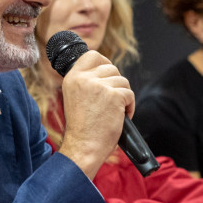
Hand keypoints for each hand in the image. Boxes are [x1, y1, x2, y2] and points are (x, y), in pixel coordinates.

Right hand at [57, 50, 134, 178]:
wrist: (83, 147)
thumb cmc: (82, 128)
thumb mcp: (76, 97)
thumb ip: (87, 82)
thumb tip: (106, 72)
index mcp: (72, 77)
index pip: (92, 55)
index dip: (104, 63)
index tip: (107, 76)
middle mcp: (83, 78)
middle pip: (111, 67)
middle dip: (116, 84)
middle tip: (111, 102)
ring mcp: (99, 85)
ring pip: (123, 81)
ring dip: (123, 96)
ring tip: (114, 112)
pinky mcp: (114, 96)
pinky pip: (130, 94)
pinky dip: (130, 106)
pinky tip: (121, 117)